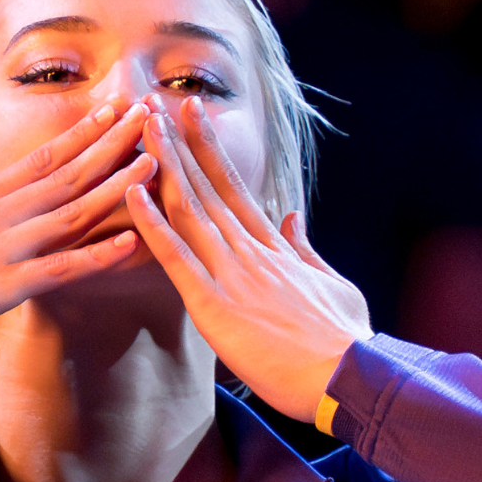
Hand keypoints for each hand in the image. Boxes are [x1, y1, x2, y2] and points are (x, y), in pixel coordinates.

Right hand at [0, 106, 155, 328]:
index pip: (40, 157)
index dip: (80, 134)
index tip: (110, 111)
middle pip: (68, 172)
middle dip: (112, 144)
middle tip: (151, 117)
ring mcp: (4, 248)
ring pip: (72, 211)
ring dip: (116, 187)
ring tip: (156, 162)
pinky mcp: (4, 286)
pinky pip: (61, 270)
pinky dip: (98, 257)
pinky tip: (133, 242)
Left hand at [125, 95, 370, 422]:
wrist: (350, 377)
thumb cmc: (344, 341)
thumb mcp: (332, 284)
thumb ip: (304, 249)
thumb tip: (290, 216)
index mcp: (274, 248)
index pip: (235, 188)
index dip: (210, 150)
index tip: (193, 115)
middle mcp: (250, 251)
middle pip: (206, 187)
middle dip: (179, 143)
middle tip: (152, 103)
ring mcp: (231, 274)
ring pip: (189, 210)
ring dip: (162, 166)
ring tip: (139, 127)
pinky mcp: (214, 305)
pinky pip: (176, 258)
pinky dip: (151, 224)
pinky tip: (131, 193)